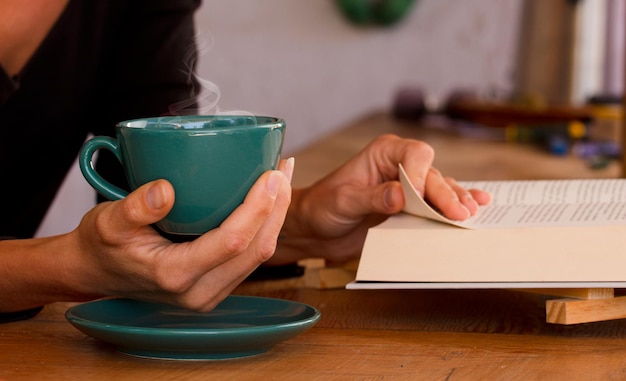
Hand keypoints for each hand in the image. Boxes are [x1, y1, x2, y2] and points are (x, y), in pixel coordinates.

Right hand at [62, 158, 293, 311]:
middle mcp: (199, 292)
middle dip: (278, 206)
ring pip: (259, 256)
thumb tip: (165, 189)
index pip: (233, 242)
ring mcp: (210, 294)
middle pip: (257, 249)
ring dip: (276, 215)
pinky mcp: (215, 286)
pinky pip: (250, 257)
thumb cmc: (101, 245)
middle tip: (283, 167)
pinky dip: (264, 226)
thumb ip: (133, 208)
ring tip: (282, 176)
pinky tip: (267, 200)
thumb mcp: (106, 222)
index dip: (258, 207)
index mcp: (175, 275)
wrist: (95, 273)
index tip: (270, 174)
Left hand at [273, 135, 489, 264]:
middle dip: (446, 195)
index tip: (419, 198)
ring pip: (440, 190)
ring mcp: (408, 186)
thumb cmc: (323, 207)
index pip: (415, 154)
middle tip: (460, 215)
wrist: (316, 228)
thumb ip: (371, 197)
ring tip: (471, 216)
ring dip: (455, 203)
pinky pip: (436, 205)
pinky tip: (477, 207)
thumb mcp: (343, 202)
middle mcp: (400, 165)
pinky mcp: (410, 207)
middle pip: (432, 175)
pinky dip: (454, 207)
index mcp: (384, 153)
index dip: (422, 174)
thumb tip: (400, 196)